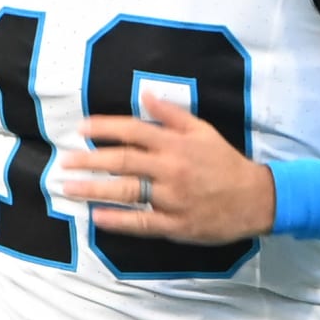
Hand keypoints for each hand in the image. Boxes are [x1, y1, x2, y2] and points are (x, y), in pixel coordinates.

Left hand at [61, 93, 275, 243]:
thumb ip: (173, 114)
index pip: (134, 130)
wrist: (254, 198)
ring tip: (69, 188)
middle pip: (123, 161)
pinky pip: (142, 222)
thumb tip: (146, 95)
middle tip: (65, 161)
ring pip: (127, 192)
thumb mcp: (204, 131)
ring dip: (95, 189)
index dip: (105, 128)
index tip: (81, 129)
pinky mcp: (175, 224)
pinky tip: (97, 217)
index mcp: (177, 144)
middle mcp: (171, 168)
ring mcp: (172, 198)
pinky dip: (118, 220)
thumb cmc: (225, 162)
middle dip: (90, 160)